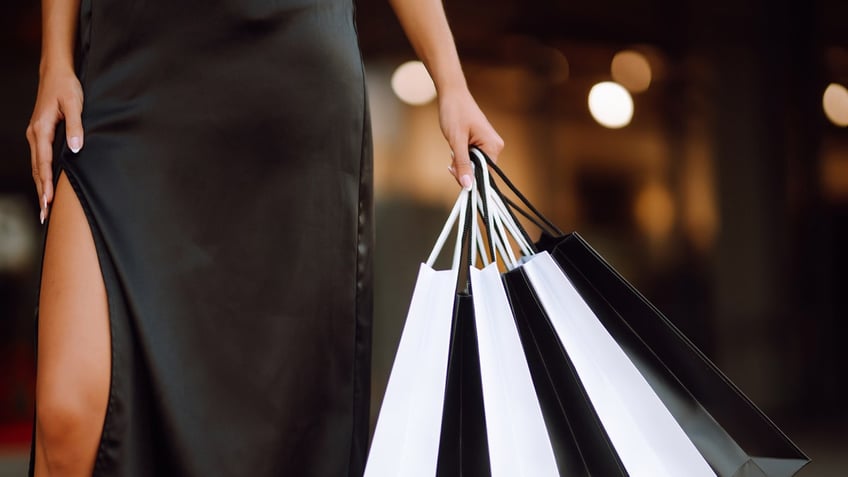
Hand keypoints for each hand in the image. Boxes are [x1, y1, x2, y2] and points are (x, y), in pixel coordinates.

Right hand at [26, 65, 83, 223]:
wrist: (56, 73)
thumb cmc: (66, 87)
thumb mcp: (75, 104)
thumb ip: (77, 127)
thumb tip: (76, 148)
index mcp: (41, 129)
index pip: (44, 162)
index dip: (47, 183)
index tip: (49, 200)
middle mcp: (34, 134)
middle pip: (37, 169)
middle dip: (41, 193)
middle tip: (44, 215)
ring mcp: (36, 135)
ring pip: (37, 166)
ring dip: (41, 187)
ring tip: (45, 208)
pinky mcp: (40, 134)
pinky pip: (40, 159)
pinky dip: (42, 175)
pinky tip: (46, 186)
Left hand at [437, 87, 503, 188]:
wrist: (452, 94)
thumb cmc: (455, 113)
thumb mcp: (456, 141)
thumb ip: (462, 164)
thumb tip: (468, 185)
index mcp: (493, 146)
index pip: (485, 174)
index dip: (470, 177)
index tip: (454, 172)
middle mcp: (494, 146)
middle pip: (479, 171)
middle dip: (463, 169)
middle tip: (450, 161)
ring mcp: (488, 144)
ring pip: (474, 165)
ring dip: (460, 162)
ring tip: (453, 149)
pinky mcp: (481, 142)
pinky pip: (472, 157)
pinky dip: (461, 156)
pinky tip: (455, 148)